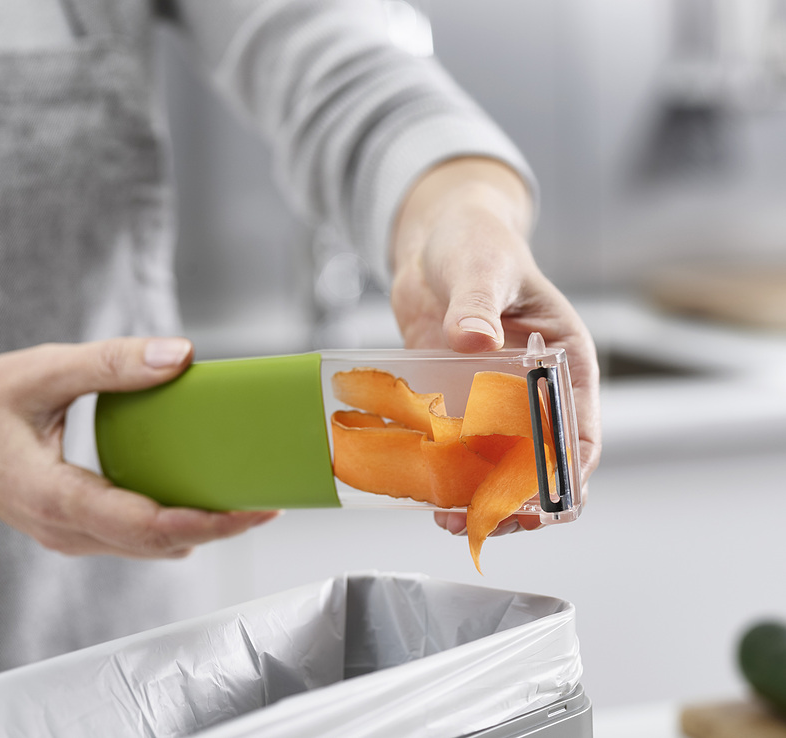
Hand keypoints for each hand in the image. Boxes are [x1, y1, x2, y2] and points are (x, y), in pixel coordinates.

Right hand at [0, 338, 278, 556]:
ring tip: (242, 496)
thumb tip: (180, 356)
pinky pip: (135, 538)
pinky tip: (197, 492)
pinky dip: (174, 522)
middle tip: (267, 500)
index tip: (251, 509)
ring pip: (150, 548)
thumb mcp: (42, 370)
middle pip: (159, 544)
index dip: (205, 522)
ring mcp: (70, 536)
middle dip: (218, 527)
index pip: (145, 526)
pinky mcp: (76, 529)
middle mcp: (65, 529)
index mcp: (54, 496)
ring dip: (199, 528)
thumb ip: (112, 364)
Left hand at [390, 157, 601, 535]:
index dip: (567, 475)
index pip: (582, 433)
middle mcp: (533, 389)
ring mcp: (493, 399)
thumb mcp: (483, 267)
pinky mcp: (456, 399)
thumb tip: (475, 340)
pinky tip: (425, 492)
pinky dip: (446, 473)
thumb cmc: (477, 243)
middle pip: (540, 462)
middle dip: (518, 499)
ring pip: (497, 465)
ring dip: (479, 496)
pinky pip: (457, 447)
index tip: (541, 503)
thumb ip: (478, 302)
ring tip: (449, 517)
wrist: (435, 240)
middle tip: (487, 520)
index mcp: (564, 361)